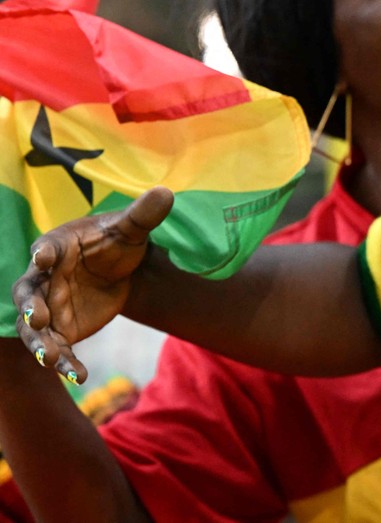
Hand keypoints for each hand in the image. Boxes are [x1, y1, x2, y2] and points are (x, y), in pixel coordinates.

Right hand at [13, 187, 172, 383]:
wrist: (123, 267)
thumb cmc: (118, 240)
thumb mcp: (132, 228)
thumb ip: (143, 214)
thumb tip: (166, 192)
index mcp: (57, 247)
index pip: (44, 248)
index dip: (43, 254)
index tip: (44, 258)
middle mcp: (44, 279)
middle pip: (26, 294)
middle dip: (29, 306)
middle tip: (38, 317)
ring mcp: (48, 307)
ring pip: (34, 328)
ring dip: (38, 342)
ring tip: (49, 358)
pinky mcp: (61, 329)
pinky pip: (58, 348)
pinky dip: (65, 362)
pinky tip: (78, 376)